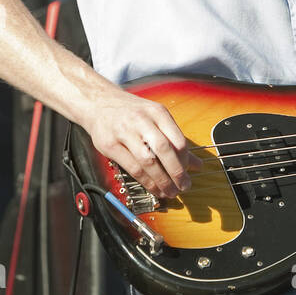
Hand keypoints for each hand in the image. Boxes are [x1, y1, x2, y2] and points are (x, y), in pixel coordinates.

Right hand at [84, 87, 203, 198]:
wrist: (99, 103)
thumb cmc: (132, 112)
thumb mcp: (156, 118)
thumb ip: (175, 140)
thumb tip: (196, 164)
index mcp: (157, 112)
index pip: (177, 139)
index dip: (185, 159)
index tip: (190, 171)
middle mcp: (142, 121)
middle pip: (164, 150)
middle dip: (176, 172)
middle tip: (184, 186)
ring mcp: (124, 132)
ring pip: (147, 161)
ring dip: (161, 180)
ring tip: (170, 192)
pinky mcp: (110, 145)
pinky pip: (132, 167)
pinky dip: (145, 181)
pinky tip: (154, 188)